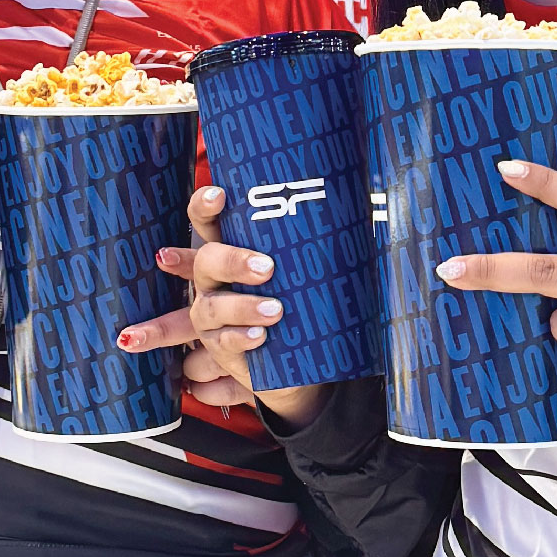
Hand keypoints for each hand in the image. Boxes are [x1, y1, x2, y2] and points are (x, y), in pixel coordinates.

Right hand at [123, 186, 327, 425]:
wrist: (298, 361)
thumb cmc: (301, 303)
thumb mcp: (303, 272)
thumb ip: (310, 246)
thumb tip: (351, 213)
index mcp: (231, 251)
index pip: (207, 222)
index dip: (205, 206)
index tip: (220, 195)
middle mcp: (213, 280)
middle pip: (206, 261)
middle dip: (233, 261)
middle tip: (267, 268)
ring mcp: (212, 314)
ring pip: (213, 306)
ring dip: (243, 306)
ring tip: (276, 310)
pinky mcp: (219, 347)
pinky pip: (223, 341)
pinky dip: (241, 337)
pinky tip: (260, 336)